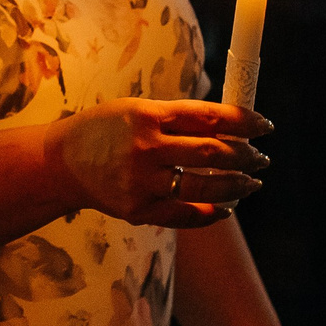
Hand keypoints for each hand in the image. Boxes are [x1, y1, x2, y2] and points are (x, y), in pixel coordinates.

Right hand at [50, 99, 270, 227]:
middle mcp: (146, 148)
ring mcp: (141, 182)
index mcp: (148, 114)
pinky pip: (185, 216)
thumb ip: (179, 117)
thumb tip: (233, 125)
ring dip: (237, 186)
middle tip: (262, 159)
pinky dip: (211, 213)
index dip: (245, 121)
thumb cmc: (105, 129)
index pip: (211, 116)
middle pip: (214, 153)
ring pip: (205, 188)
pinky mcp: (137, 210)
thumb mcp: (137, 109)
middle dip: (247, 157)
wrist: (60, 163)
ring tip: (252, 183)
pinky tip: (226, 207)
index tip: (265, 126)